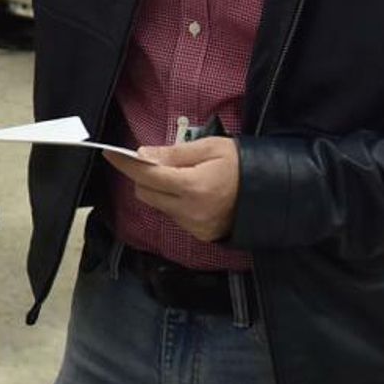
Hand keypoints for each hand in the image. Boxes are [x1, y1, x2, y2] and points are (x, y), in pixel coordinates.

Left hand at [105, 137, 240, 241]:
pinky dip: (175, 203)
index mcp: (192, 186)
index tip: (111, 153)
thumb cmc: (241, 164)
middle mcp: (190, 211)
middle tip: (156, 162)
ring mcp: (195, 226)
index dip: (126, 164)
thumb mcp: (210, 148)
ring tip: (183, 177)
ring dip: (160, 191)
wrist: (272, 193)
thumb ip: (174, 154)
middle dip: (144, 177)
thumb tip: (143, 155)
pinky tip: (193, 193)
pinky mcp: (200, 235)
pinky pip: (174, 217)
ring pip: (159, 206)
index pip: (147, 176)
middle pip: (146, 194)